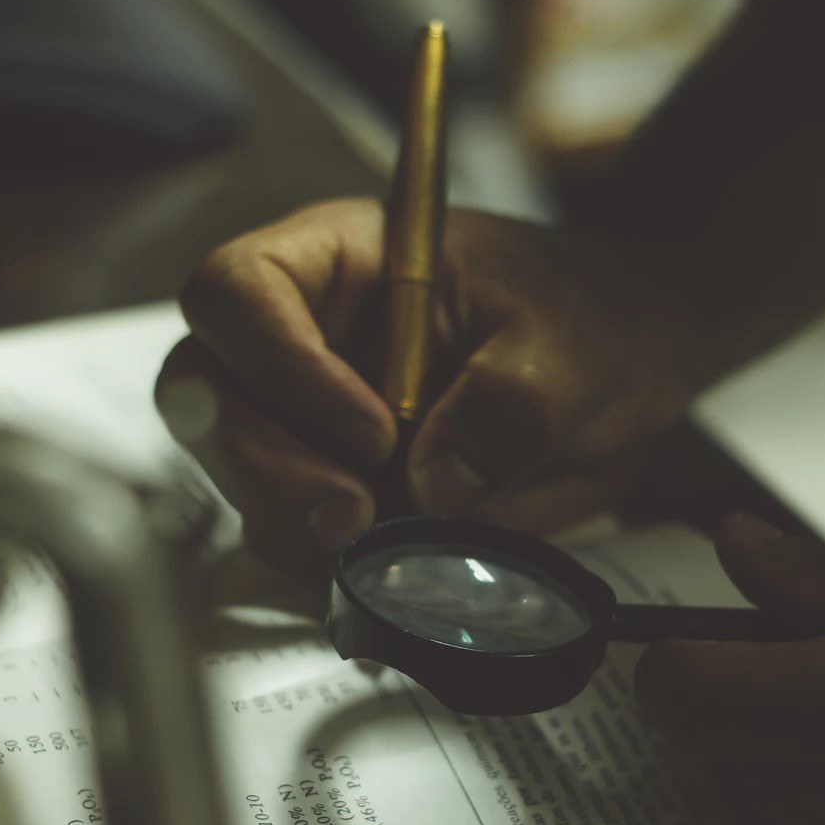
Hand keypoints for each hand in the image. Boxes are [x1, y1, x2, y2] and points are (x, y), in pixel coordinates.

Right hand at [156, 198, 705, 571]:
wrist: (619, 373)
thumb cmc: (586, 317)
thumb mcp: (570, 344)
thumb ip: (513, 403)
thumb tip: (438, 483)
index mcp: (341, 260)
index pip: (239, 290)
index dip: (278, 364)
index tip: (373, 433)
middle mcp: (302, 334)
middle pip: (205, 390)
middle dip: (265, 465)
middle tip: (352, 516)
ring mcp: (305, 415)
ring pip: (233, 472)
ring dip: (291, 522)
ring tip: (386, 541)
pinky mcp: (330, 486)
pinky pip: (287, 532)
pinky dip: (325, 563)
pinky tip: (392, 564)